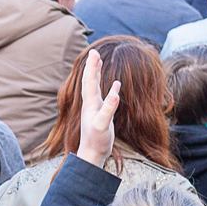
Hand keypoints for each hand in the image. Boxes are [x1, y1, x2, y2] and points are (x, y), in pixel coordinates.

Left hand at [73, 50, 119, 166]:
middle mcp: (91, 103)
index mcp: (91, 103)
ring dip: (97, 74)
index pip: (90, 80)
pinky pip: (104, 96)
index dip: (92, 67)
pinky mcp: (101, 113)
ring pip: (95, 86)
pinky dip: (109, 87)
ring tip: (99, 63)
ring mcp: (95, 108)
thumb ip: (108, 109)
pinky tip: (115, 85)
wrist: (92, 153)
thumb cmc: (97, 140)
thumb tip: (116, 93)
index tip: (95, 53)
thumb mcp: (102, 125)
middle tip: (95, 52)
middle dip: (93, 66)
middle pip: (90, 80)